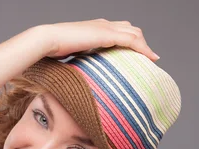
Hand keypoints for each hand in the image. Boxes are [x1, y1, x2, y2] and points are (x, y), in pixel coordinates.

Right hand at [41, 19, 158, 61]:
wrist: (47, 40)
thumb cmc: (51, 49)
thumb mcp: (68, 54)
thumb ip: (77, 58)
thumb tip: (76, 74)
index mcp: (94, 27)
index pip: (118, 29)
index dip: (129, 39)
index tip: (134, 53)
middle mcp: (103, 24)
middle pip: (130, 29)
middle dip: (140, 42)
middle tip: (146, 57)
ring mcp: (106, 28)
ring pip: (135, 33)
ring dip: (145, 46)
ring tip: (151, 58)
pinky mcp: (107, 35)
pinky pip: (132, 41)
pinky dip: (144, 49)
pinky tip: (151, 58)